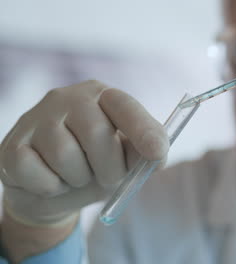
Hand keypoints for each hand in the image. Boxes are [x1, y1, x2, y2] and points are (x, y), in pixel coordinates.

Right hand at [0, 80, 168, 226]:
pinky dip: (51, 187)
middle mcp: (67, 98)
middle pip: (97, 134)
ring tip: (77, 175)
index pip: (124, 106)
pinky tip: (51, 179)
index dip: (143, 129)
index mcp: (102, 97)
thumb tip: (157, 155)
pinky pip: (36, 173)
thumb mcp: (125, 160)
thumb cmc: (97, 167)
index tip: (158, 152)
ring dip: (79, 179)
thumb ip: (142, 154)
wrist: (54, 190)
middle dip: (111, 168)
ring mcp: (36, 118)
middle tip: (109, 177)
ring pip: (65, 155)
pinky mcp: (12, 145)